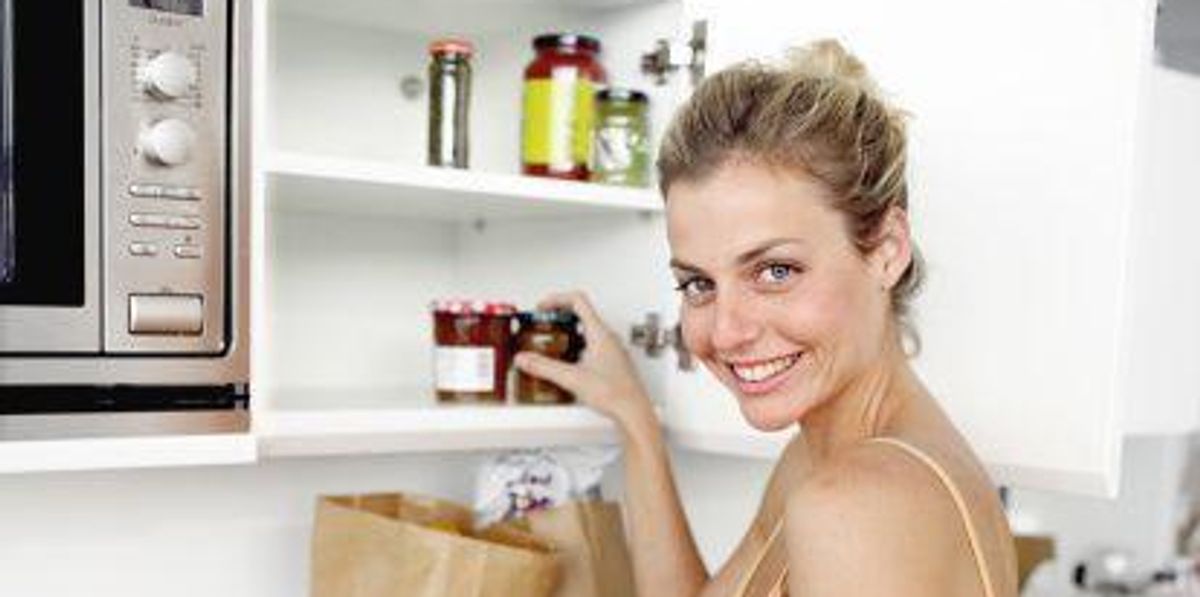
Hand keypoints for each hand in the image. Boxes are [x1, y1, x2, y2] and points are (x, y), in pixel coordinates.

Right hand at [513, 291, 656, 433]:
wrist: (633, 411)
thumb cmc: (615, 393)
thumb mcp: (572, 378)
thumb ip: (544, 367)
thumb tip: (525, 359)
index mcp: (600, 333)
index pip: (578, 300)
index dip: (556, 299)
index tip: (542, 309)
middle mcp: (608, 337)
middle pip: (581, 313)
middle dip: (559, 316)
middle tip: (544, 324)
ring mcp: (612, 349)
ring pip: (587, 330)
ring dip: (567, 332)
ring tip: (551, 344)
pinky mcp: (612, 362)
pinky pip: (592, 345)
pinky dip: (576, 347)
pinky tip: (567, 364)